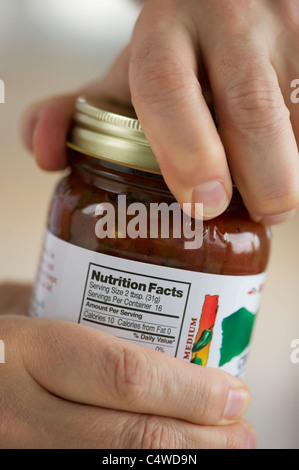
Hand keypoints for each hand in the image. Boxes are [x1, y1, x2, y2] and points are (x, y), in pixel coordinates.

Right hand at [0, 284, 253, 448]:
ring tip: (223, 451)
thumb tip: (165, 334)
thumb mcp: (30, 308)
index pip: (122, 374)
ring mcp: (19, 450)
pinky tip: (172, 459)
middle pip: (127, 437)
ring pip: (113, 467)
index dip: (188, 391)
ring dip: (182, 464)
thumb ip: (85, 319)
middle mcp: (19, 409)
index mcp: (25, 349)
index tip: (233, 391)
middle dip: (200, 441)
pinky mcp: (25, 466)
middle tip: (241, 429)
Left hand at [21, 0, 298, 223]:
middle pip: (251, 107)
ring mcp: (281, 27)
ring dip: (292, 165)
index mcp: (165, 29)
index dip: (184, 148)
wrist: (222, 2)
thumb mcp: (123, 80)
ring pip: (296, 113)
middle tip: (264, 214)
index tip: (203, 203)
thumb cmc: (171, 56)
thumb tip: (46, 157)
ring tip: (279, 198)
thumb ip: (75, 115)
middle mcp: (226, 20)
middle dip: (263, 173)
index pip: (165, 86)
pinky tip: (291, 162)